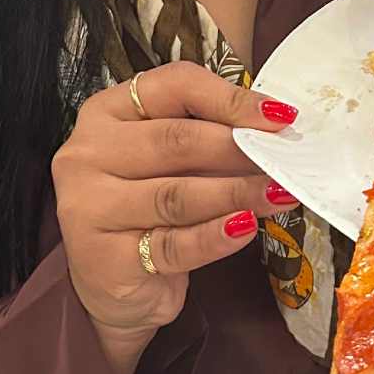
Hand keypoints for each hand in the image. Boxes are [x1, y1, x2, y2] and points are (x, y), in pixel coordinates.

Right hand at [52, 61, 297, 358]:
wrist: (111, 286)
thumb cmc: (145, 211)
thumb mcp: (167, 163)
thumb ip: (207, 140)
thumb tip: (273, 133)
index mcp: (106, 112)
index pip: (173, 87)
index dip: (231, 99)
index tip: (279, 117)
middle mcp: (88, 153)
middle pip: (175, 141)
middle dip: (239, 149)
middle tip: (285, 160)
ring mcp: (89, 207)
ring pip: (176, 195)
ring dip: (238, 193)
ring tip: (281, 194)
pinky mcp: (104, 260)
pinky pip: (172, 245)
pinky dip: (215, 237)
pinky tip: (246, 227)